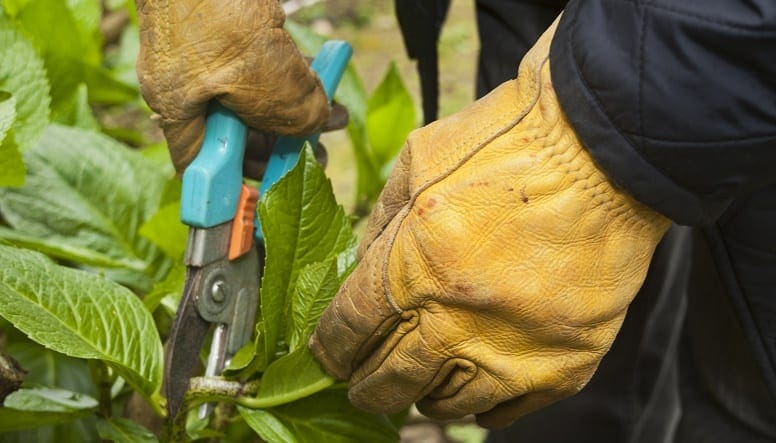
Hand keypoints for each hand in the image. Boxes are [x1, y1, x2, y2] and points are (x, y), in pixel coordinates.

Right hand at [136, 0, 328, 172]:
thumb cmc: (214, 7)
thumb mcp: (262, 78)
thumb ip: (292, 115)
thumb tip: (313, 127)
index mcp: (177, 107)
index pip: (203, 169)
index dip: (238, 190)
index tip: (275, 197)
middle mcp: (187, 85)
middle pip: (237, 134)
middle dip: (283, 143)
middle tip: (318, 152)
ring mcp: (206, 57)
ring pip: (255, 99)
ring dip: (296, 109)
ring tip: (333, 115)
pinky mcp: (227, 30)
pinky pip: (262, 65)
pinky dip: (292, 74)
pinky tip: (324, 74)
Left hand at [309, 19, 669, 427]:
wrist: (606, 150)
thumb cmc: (510, 143)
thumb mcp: (420, 161)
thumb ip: (382, 219)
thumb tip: (366, 261)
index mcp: (413, 269)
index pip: (348, 332)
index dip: (330, 348)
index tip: (330, 354)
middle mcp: (457, 323)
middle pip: (387, 382)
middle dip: (366, 386)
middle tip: (362, 384)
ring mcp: (513, 352)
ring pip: (443, 405)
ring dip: (421, 397)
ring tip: (418, 385)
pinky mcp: (562, 367)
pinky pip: (504, 413)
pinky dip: (478, 406)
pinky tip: (471, 390)